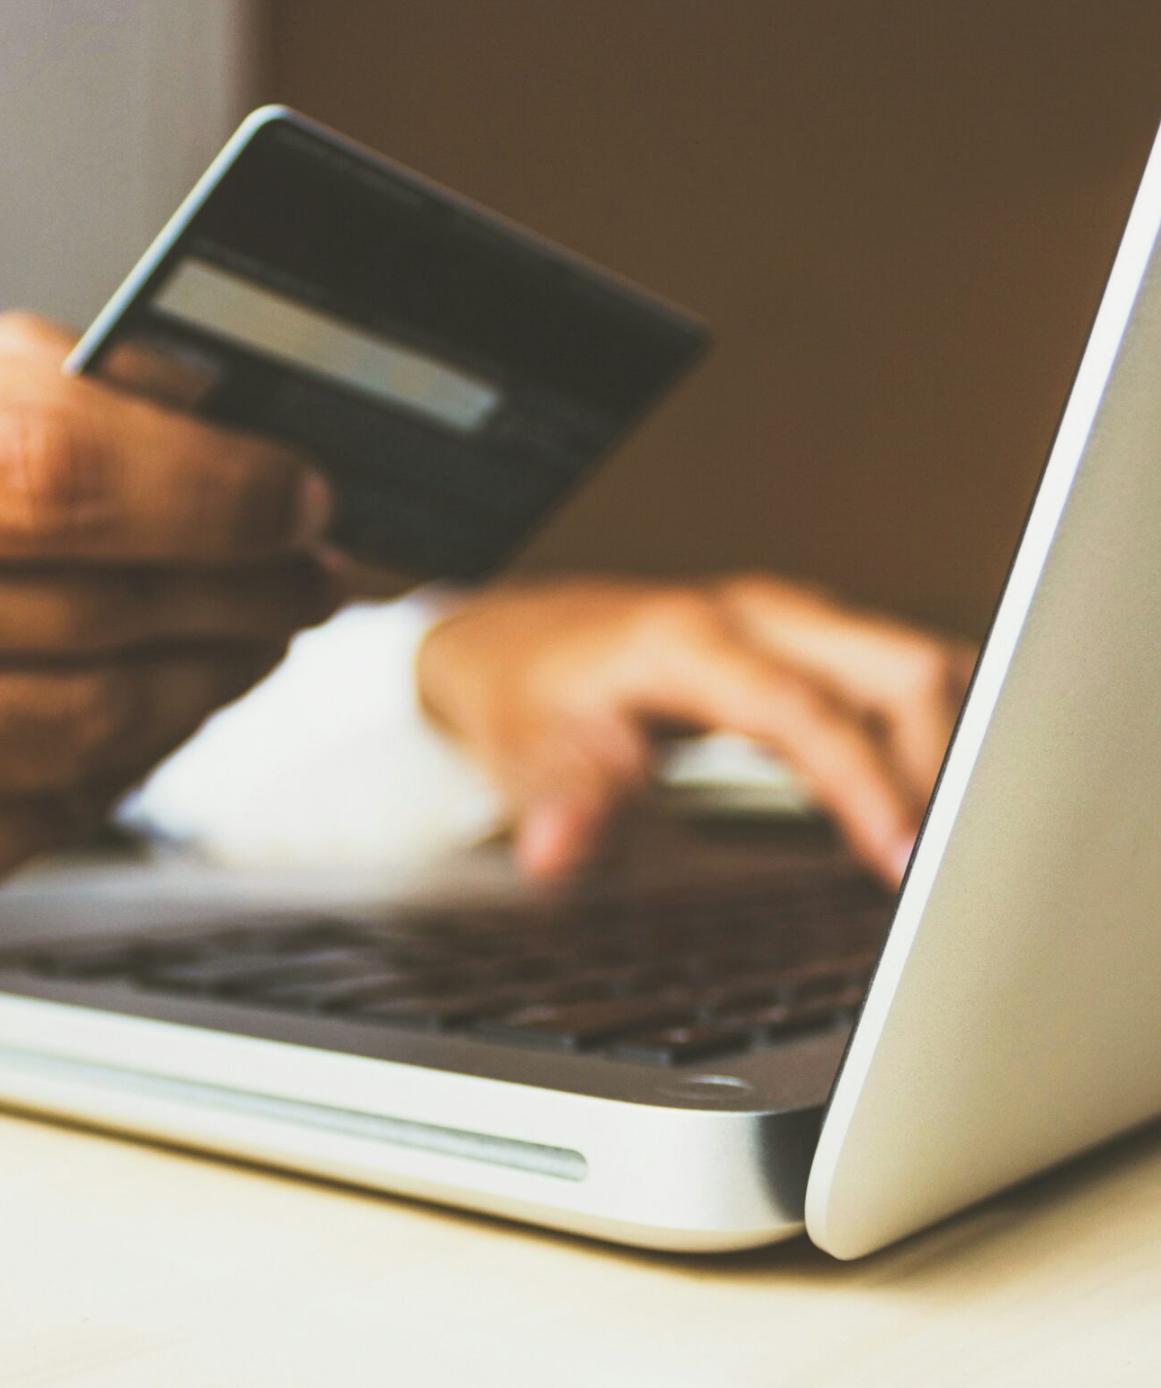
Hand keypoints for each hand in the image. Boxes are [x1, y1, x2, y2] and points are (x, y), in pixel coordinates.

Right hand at [0, 314, 337, 961]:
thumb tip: (201, 416)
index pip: (36, 460)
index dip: (207, 479)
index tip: (298, 485)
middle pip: (81, 595)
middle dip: (238, 579)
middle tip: (309, 565)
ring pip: (84, 723)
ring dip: (205, 676)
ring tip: (251, 634)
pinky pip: (42, 819)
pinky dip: (123, 763)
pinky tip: (149, 717)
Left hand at [416, 575, 977, 884]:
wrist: (512, 638)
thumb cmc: (524, 694)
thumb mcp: (523, 751)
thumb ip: (559, 800)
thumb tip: (555, 851)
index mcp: (688, 639)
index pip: (806, 711)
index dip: (865, 785)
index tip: (904, 860)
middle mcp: (753, 614)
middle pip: (899, 666)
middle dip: (947, 763)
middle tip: (959, 866)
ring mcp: (788, 619)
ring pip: (916, 663)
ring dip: (954, 746)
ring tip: (968, 843)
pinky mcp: (806, 640)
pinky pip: (899, 677)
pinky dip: (933, 733)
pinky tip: (937, 801)